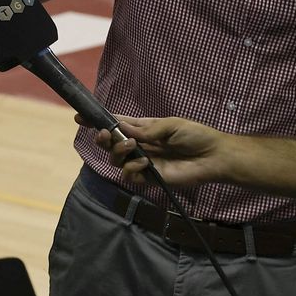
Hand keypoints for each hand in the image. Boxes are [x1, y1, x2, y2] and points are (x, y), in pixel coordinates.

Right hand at [80, 114, 225, 187]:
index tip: (80, 117)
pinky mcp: (150, 177)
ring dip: (119, 152)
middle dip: (103, 139)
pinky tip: (146, 163)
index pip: (115, 124)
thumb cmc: (196, 136)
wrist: (214, 157)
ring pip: (116, 159)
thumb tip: (123, 129)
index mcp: (142, 129)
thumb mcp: (171, 124)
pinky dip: (132, 168)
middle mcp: (139, 145)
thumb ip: (145, 129)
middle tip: (107, 135)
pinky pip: (130, 175)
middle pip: (110, 143)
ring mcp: (142, 162)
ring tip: (133, 146)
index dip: (97, 121)